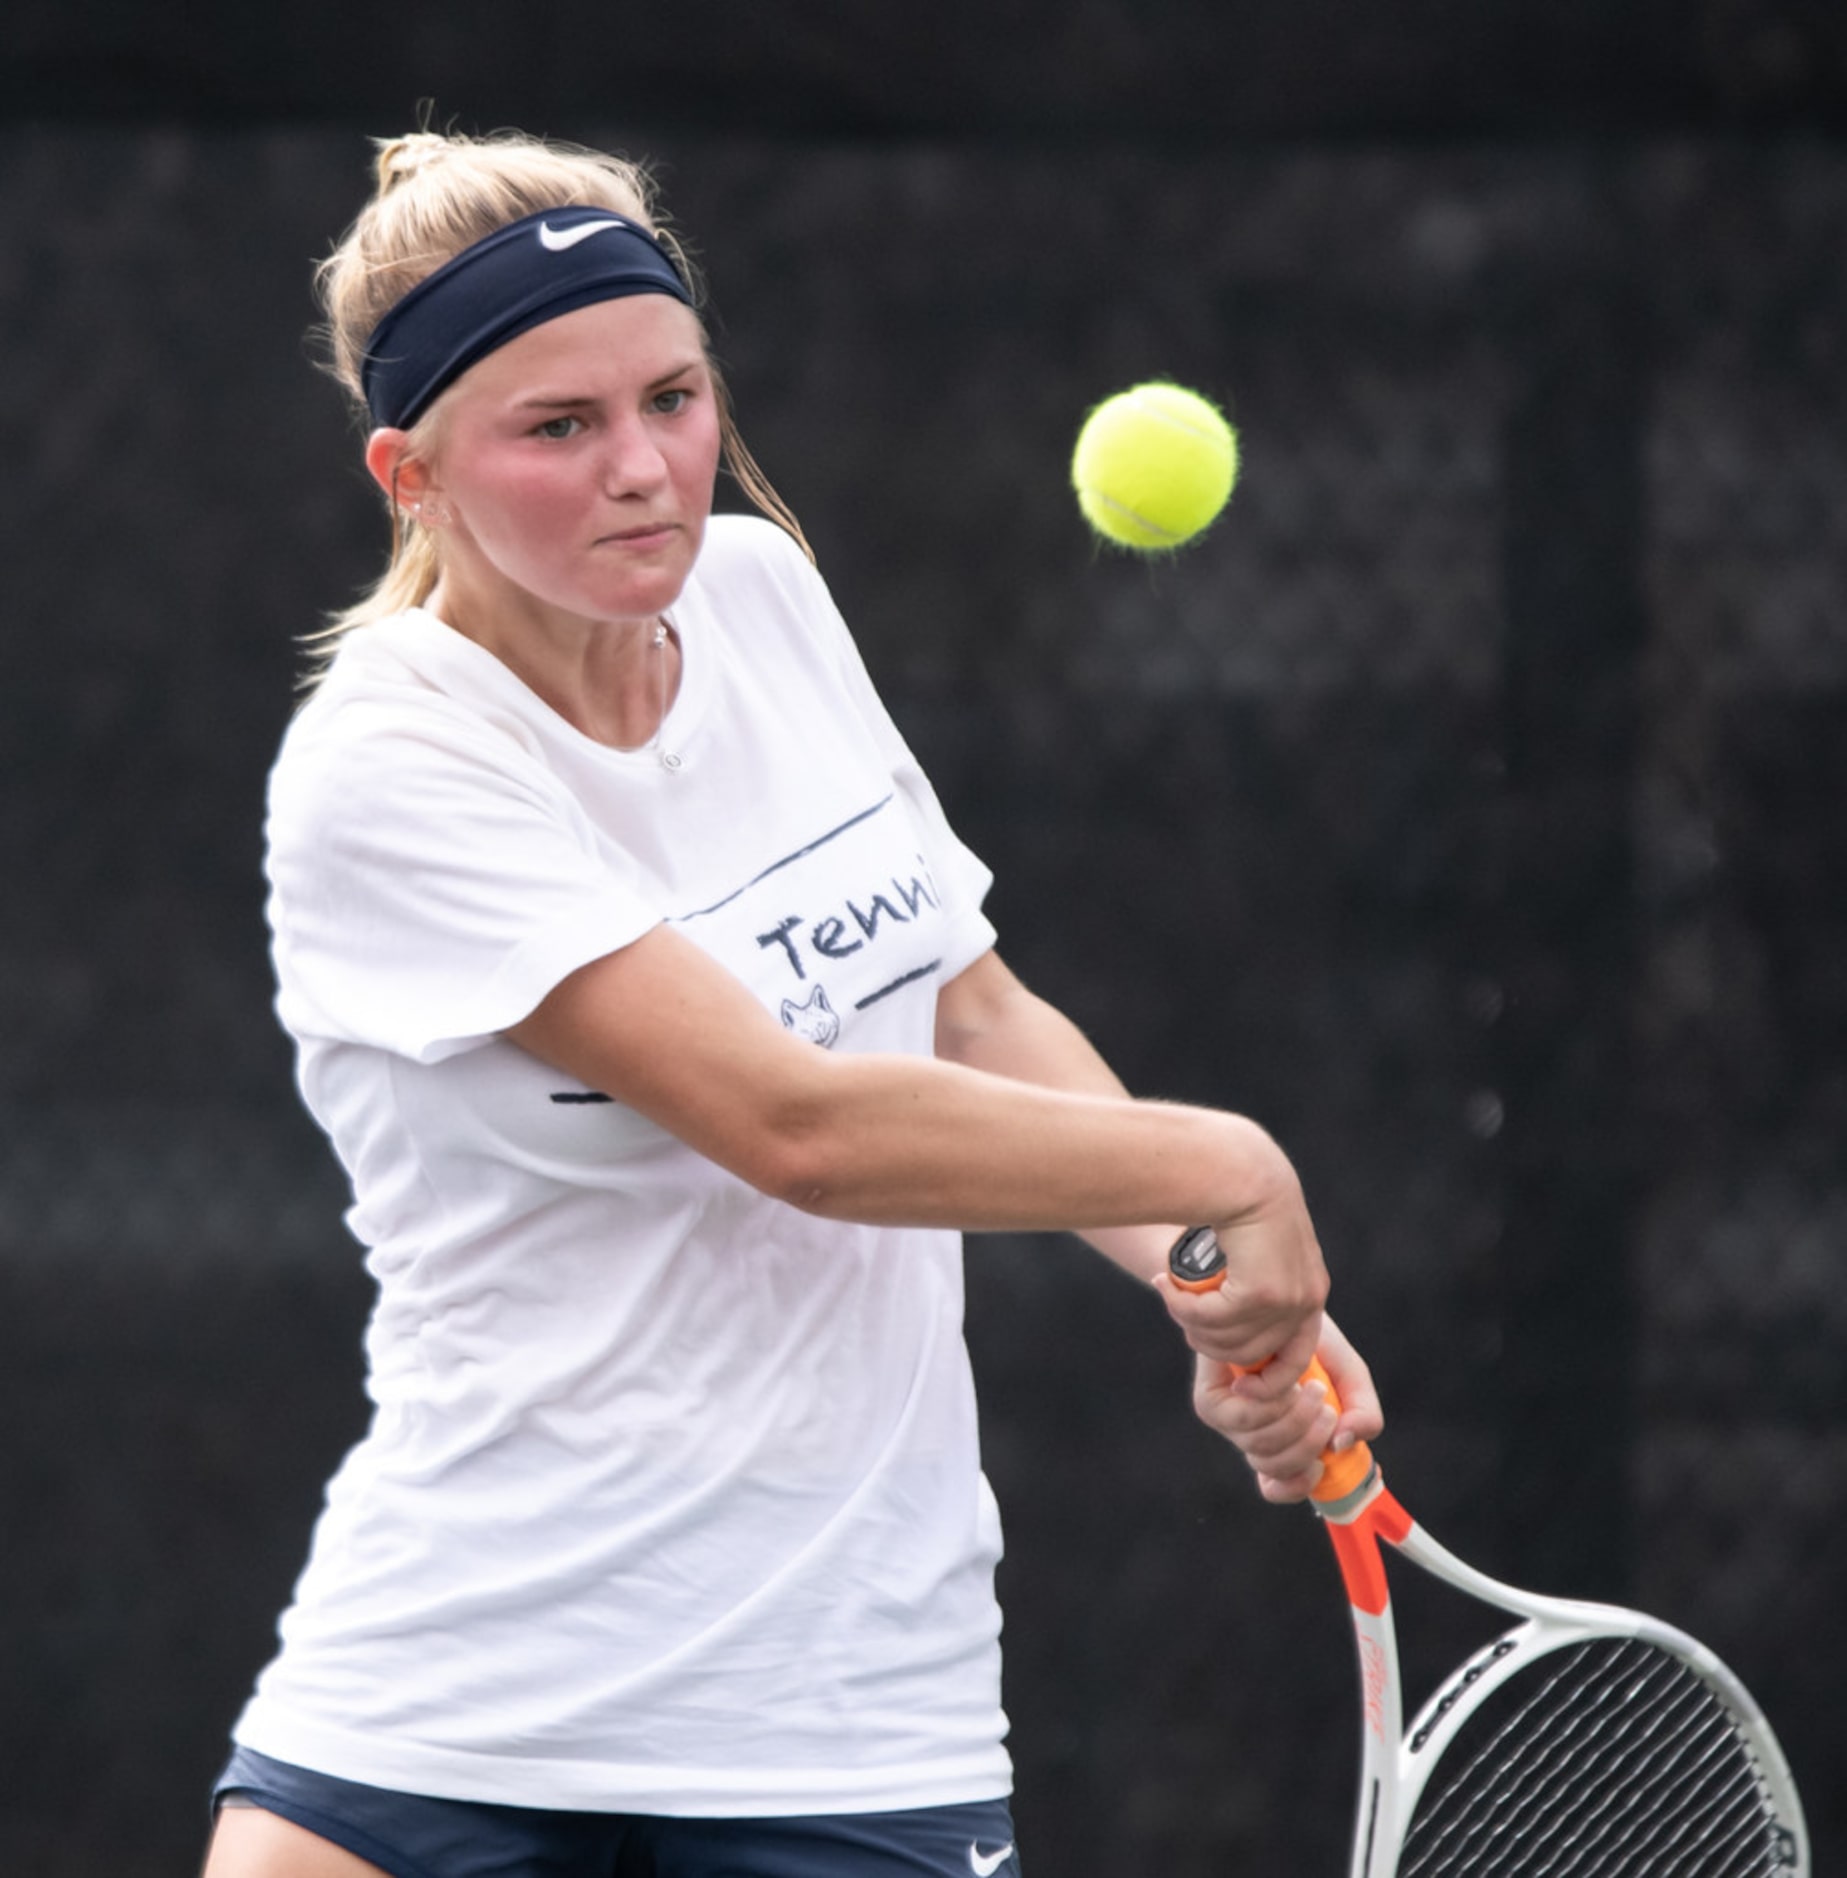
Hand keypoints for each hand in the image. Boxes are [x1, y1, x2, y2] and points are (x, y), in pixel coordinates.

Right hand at [1151, 1176, 1329, 1371]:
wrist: (1238, 1167)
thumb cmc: (1238, 1202)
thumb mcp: (1254, 1252)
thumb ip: (1250, 1290)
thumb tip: (1230, 1338)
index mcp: (1309, 1293)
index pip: (1294, 1362)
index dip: (1262, 1381)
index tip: (1231, 1382)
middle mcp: (1306, 1300)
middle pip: (1252, 1358)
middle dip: (1209, 1344)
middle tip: (1180, 1313)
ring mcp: (1288, 1298)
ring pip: (1229, 1343)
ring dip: (1191, 1323)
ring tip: (1171, 1293)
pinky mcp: (1262, 1291)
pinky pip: (1212, 1320)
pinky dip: (1183, 1308)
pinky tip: (1165, 1285)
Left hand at [1187, 1316, 1383, 1503]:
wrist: (1275, 1298)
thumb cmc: (1312, 1337)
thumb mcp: (1349, 1375)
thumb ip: (1362, 1412)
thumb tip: (1341, 1444)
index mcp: (1278, 1436)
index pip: (1278, 1485)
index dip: (1298, 1485)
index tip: (1321, 1467)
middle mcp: (1249, 1432)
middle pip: (1274, 1467)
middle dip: (1309, 1441)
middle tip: (1326, 1405)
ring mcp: (1227, 1418)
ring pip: (1260, 1447)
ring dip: (1296, 1420)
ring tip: (1311, 1386)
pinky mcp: (1209, 1399)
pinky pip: (1244, 1421)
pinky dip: (1272, 1405)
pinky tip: (1286, 1383)